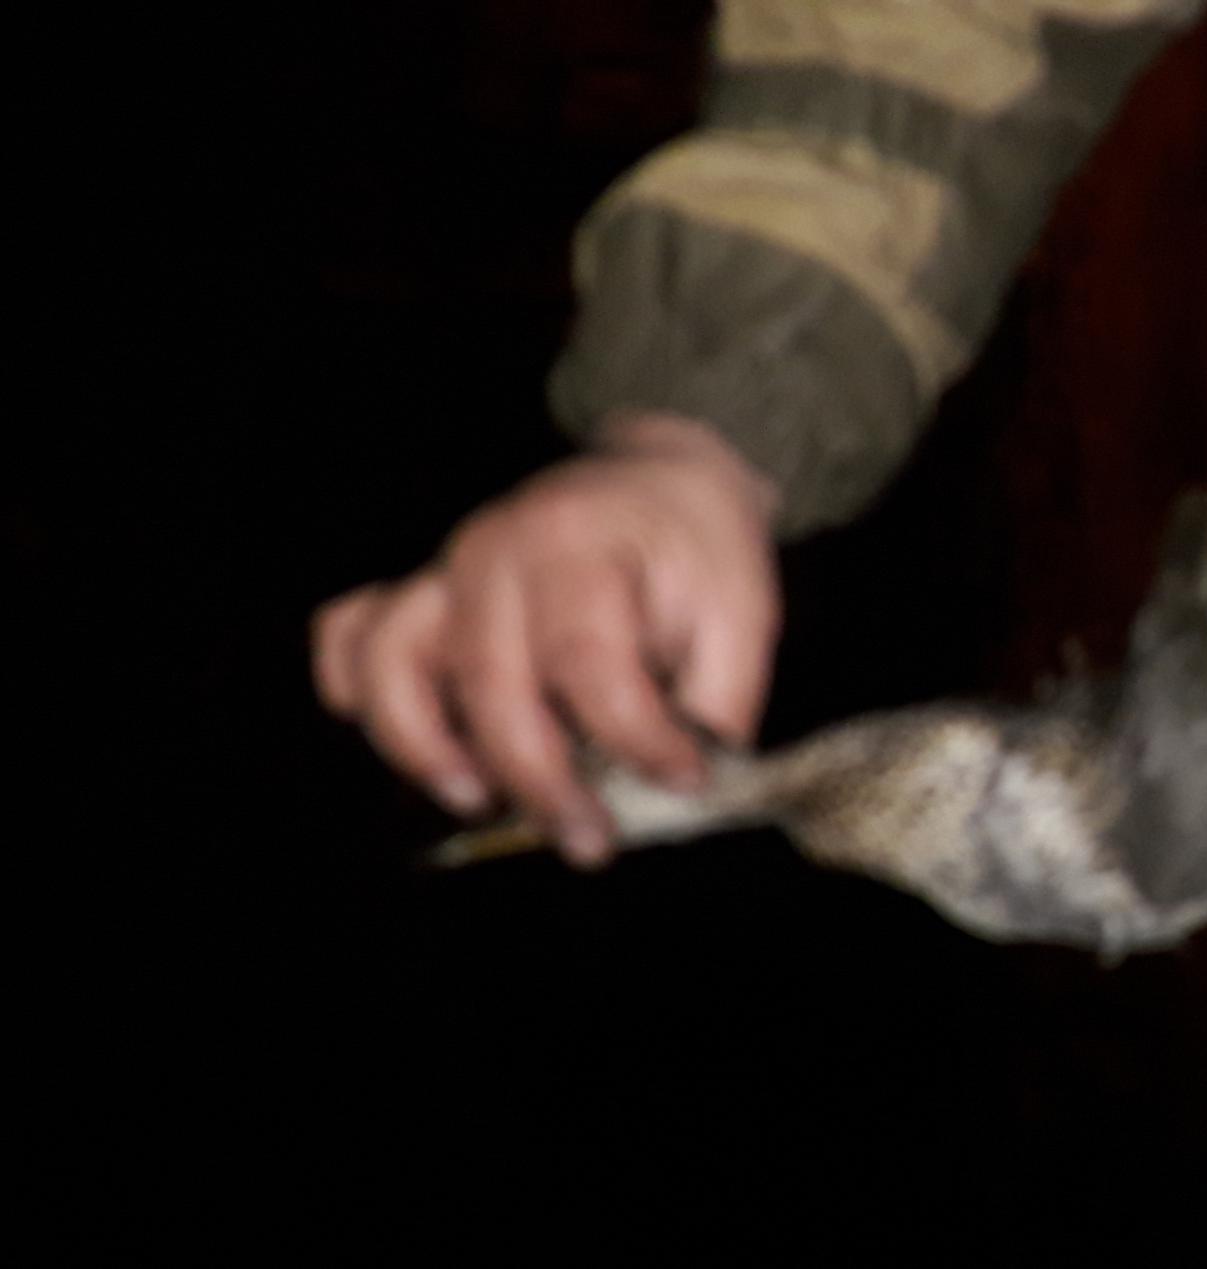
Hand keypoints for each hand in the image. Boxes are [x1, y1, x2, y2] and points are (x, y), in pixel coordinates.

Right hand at [312, 412, 781, 867]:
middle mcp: (494, 550)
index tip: (685, 780)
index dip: (636, 739)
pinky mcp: (420, 591)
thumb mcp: (743, 608)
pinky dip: (363, 694)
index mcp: (580, 543)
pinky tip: (424, 746)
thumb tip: (691, 789)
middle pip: (492, 683)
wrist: (659, 479)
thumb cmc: (698, 547)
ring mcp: (444, 568)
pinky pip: (351, 638)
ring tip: (482, 802)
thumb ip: (720, 698)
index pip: (590, 661)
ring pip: (392, 659)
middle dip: (541, 781)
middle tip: (592, 840)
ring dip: (426, 747)